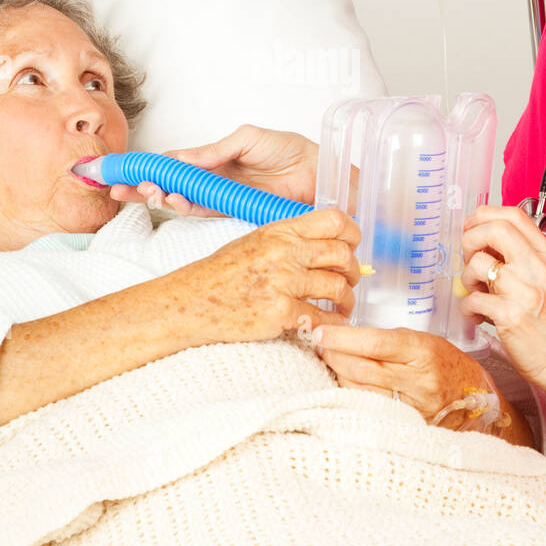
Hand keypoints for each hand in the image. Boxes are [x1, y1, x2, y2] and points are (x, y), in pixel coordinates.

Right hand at [108, 124, 319, 217]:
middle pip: (171, 185)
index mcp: (214, 160)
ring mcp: (222, 197)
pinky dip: (187, 206)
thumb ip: (213, 150)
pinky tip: (174, 199)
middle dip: (144, 187)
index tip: (125, 170)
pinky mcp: (235, 211)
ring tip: (149, 191)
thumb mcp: (247, 138)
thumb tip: (180, 156)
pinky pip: (205, 210)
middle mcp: (214, 180)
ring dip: (162, 196)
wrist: (320, 173)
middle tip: (122, 188)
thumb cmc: (290, 150)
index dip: (149, 168)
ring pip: (183, 200)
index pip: (174, 163)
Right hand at [184, 207, 359, 344]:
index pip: (334, 220)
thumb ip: (290, 239)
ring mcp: (282, 282)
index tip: (354, 246)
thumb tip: (326, 243)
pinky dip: (332, 324)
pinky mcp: (279, 312)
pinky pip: (321, 318)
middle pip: (342, 254)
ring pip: (337, 287)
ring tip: (342, 306)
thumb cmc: (220, 274)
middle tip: (350, 280)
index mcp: (279, 231)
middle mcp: (283, 252)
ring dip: (346, 300)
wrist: (191, 302)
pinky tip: (329, 325)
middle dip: (353, 271)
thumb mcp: (256, 242)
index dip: (353, 234)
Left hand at [311, 324, 495, 429]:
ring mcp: (412, 407)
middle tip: (320, 345)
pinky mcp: (406, 425)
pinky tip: (346, 383)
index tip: (321, 332)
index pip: (372, 342)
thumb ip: (387, 340)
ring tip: (331, 361)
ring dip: (338, 374)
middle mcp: (418, 381)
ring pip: (359, 390)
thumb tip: (345, 336)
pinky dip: (351, 393)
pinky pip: (368, 408)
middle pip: (360, 368)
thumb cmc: (447, 364)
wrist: (477, 400)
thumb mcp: (422, 341)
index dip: (341, 337)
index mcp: (422, 351)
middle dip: (333, 354)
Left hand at [459, 205, 545, 399]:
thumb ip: (521, 257)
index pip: (514, 216)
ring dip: (466, 277)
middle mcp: (538, 269)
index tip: (472, 227)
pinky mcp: (511, 316)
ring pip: (478, 264)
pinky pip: (472, 300)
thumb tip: (483, 240)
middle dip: (470, 238)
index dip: (485, 215)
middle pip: (495, 229)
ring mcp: (525, 292)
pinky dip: (467, 307)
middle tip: (469, 256)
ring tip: (475, 292)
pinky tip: (477, 315)